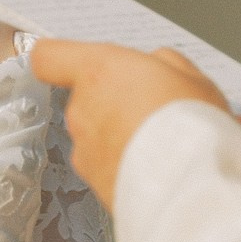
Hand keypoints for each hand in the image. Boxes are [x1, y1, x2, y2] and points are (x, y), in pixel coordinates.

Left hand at [28, 41, 228, 204]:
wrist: (188, 185)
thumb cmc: (189, 127)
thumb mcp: (190, 76)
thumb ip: (162, 62)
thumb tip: (158, 65)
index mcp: (99, 72)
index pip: (49, 56)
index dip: (59, 59)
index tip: (74, 61)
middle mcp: (82, 109)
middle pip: (85, 98)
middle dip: (114, 101)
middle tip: (152, 108)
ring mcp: (84, 149)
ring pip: (95, 134)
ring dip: (119, 135)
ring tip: (159, 142)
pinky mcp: (92, 181)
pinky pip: (104, 165)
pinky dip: (122, 164)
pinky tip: (153, 166)